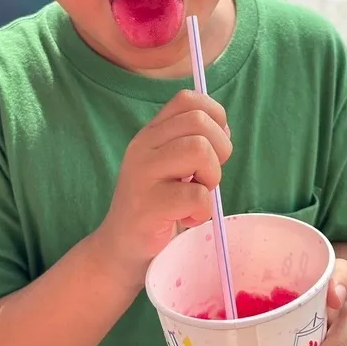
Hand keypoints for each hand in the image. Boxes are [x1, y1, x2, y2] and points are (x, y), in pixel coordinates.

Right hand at [98, 90, 232, 285]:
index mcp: (152, 132)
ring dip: (211, 177)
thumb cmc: (157, 203)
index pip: (187, 99)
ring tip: (198, 195)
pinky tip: (189, 219)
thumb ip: (192, 141)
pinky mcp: (148, 205)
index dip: (214, 117)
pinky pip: (196, 195)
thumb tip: (224, 129)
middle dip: (219, 149)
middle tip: (207, 177)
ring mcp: (143, 174)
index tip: (214, 146)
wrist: (122, 246)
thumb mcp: (171, 164)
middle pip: (199, 122)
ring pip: (199, 150)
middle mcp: (143, 146)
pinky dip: (203, 210)